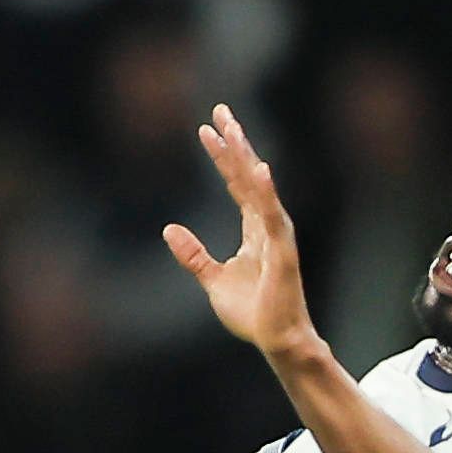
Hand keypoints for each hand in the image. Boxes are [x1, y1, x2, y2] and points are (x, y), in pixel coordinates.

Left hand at [165, 104, 317, 357]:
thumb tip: (169, 229)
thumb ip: (194, 255)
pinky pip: (272, 217)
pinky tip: (259, 170)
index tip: (207, 129)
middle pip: (248, 176)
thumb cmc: (254, 313)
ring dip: (247, 158)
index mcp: (254, 230)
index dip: (222, 157)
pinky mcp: (282, 252)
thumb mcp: (213, 280)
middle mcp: (267, 226)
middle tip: (221, 110)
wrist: (277, 341)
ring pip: (260, 188)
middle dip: (235, 143)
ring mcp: (277, 236)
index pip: (236, 184)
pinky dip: (266, 193)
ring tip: (233, 130)